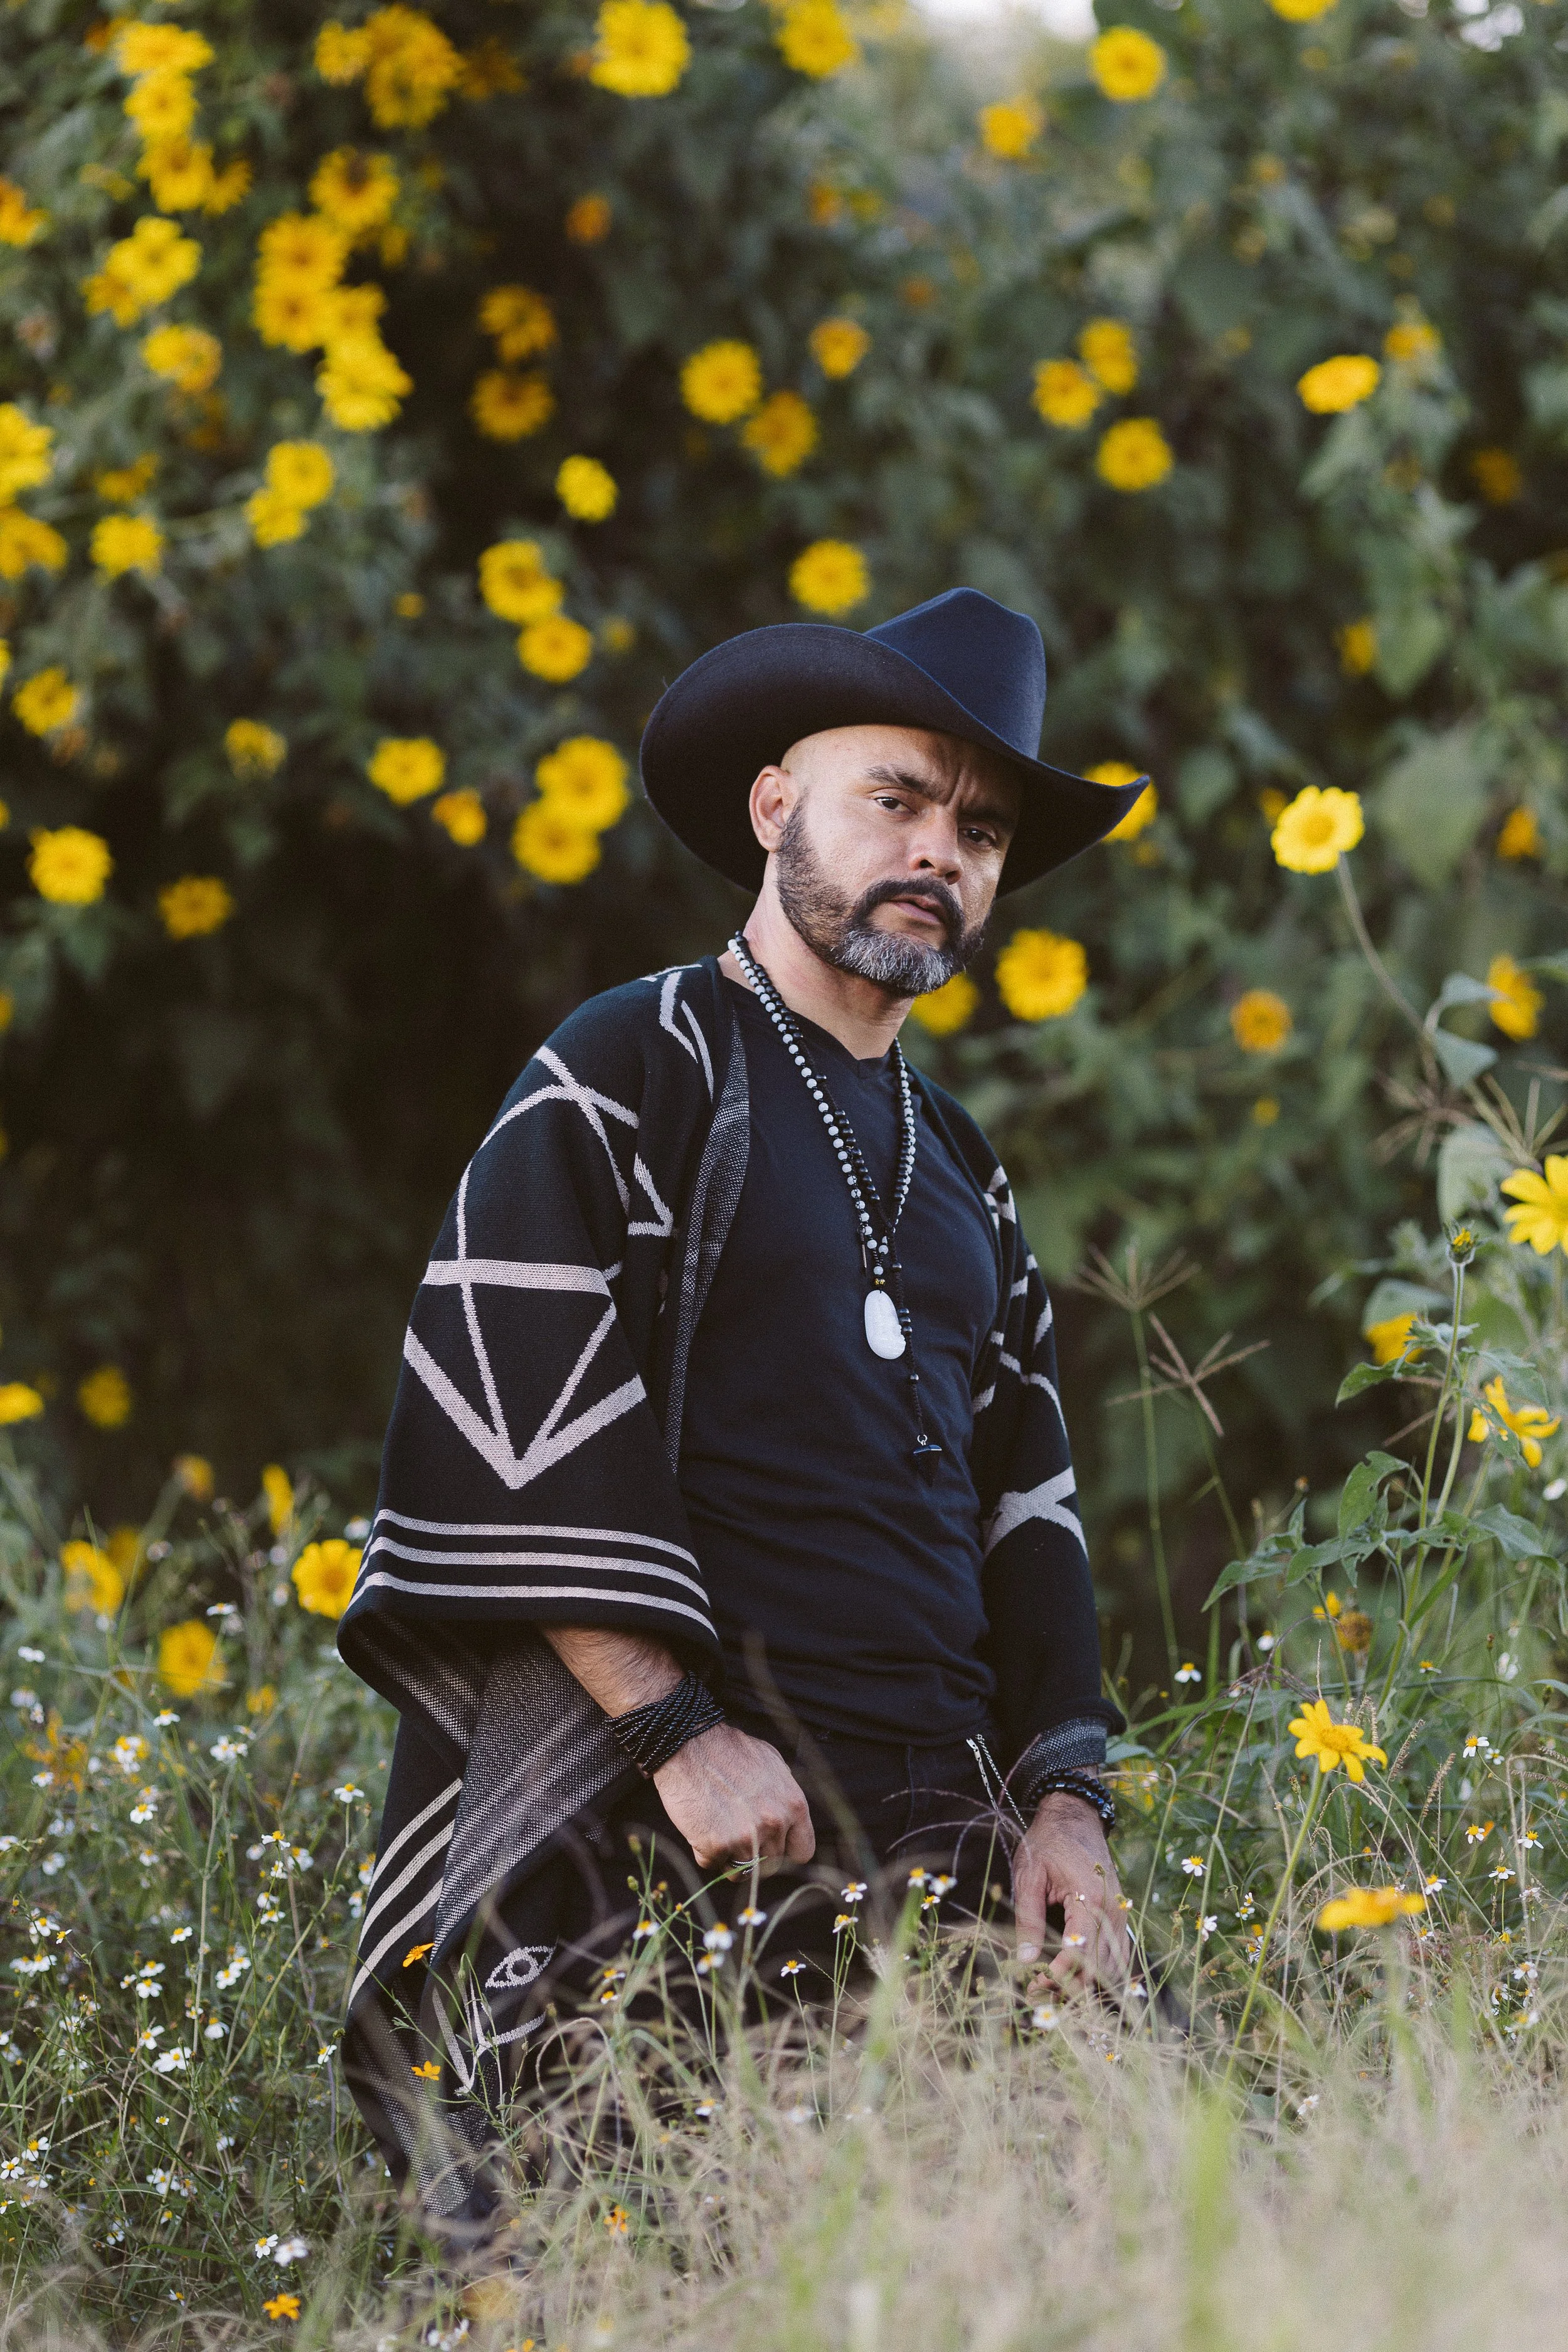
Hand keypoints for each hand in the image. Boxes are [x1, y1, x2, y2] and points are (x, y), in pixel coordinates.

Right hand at [652, 1722, 815, 1871]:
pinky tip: (702, 1826)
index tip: (771, 1844)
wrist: (689, 1744)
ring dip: (730, 1856)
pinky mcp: (715, 1846)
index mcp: (793, 1805)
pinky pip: (713, 1864)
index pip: (802, 1852)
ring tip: (718, 1828)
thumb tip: (788, 1821)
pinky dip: (705, 1851)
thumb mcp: (772, 1764)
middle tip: (736, 1831)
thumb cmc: (729, 1750)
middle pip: (771, 1864)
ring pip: (742, 1871)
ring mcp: (745, 1838)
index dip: (785, 1850)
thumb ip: (784, 1798)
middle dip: (755, 1852)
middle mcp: (774, 1824)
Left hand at [1012, 1788, 1128, 1990]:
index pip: (1079, 1954)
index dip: (1056, 1977)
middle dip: (1069, 1986)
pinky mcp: (1121, 1914)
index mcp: (1090, 1899)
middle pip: (1099, 1967)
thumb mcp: (1029, 1875)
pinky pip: (1119, 1954)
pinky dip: (1102, 1970)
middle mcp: (1113, 1911)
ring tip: (1054, 1985)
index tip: (1032, 1987)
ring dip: (1086, 1982)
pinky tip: (1078, 1974)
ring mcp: (1121, 1913)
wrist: (1075, 1815)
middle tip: (1038, 1992)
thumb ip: (1028, 1917)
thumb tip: (1026, 1960)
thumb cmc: (1048, 1841)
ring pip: (1113, 1966)